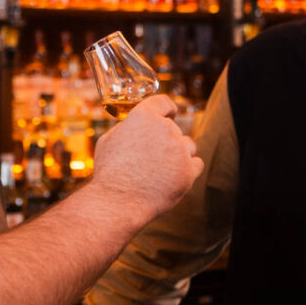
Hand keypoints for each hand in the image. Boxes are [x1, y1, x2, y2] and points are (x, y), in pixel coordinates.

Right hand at [89, 94, 203, 225]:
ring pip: (188, 146)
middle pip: (174, 129)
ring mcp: (179, 149)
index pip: (164, 103)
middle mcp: (165, 128)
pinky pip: (196, 164)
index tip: (171, 114)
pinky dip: (187, 170)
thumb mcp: (108, 141)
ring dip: (179, 155)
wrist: (118, 201)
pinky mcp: (188, 170)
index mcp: (144, 116)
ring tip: (160, 171)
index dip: (168, 109)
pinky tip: (172, 178)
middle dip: (166, 141)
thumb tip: (136, 126)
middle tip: (151, 159)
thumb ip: (127, 128)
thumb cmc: (109, 172)